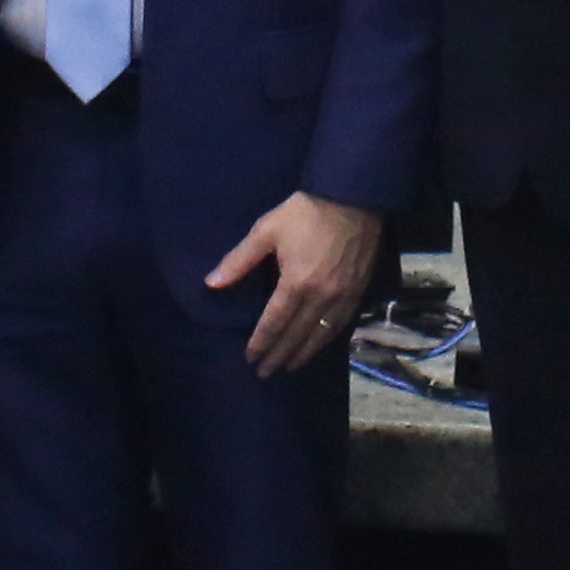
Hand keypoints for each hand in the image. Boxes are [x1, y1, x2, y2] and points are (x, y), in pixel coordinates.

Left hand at [210, 192, 385, 374]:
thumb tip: (211, 283)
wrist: (352, 197)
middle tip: (265, 372)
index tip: (250, 358)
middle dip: (279, 355)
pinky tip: (317, 346)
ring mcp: (342, 297)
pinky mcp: (358, 291)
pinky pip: (340, 325)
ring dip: (302, 354)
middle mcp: (321, 296)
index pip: (274, 323)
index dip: (261, 343)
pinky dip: (326, 340)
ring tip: (288, 367)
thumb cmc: (304, 212)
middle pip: (296, 335)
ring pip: (320, 335)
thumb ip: (239, 260)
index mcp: (296, 283)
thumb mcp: (266, 231)